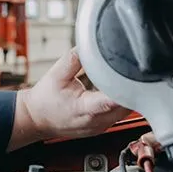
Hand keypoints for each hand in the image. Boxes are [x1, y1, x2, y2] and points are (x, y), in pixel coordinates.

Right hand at [8, 48, 131, 150]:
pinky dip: (121, 104)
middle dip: (131, 90)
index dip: (125, 91)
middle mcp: (94, 122)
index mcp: (83, 109)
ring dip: (128, 97)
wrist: (35, 119)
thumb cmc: (44, 99)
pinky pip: (118, 115)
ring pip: (125, 112)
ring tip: (127, 80)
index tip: (137, 80)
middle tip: (136, 73)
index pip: (109, 102)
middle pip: (125, 107)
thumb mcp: (56, 74)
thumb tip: (89, 43)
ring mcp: (99, 127)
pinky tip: (117, 92)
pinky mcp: (101, 128)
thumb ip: (74, 59)